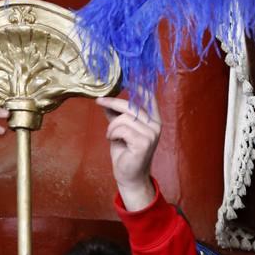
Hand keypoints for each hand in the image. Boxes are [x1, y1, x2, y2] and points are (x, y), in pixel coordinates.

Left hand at [97, 95, 159, 210]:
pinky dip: (112, 133)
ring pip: (124, 118)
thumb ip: (116, 116)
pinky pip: (122, 129)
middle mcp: (155, 125)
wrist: (129, 175)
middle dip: (112, 103)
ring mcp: (151, 134)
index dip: (140, 88)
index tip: (130, 78)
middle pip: (131, 106)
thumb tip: (106, 102)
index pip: (149, 98)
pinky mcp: (144, 142)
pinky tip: (112, 140)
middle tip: (99, 101)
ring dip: (111, 127)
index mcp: (153, 120)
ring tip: (111, 136)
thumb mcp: (119, 130)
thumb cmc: (125, 153)